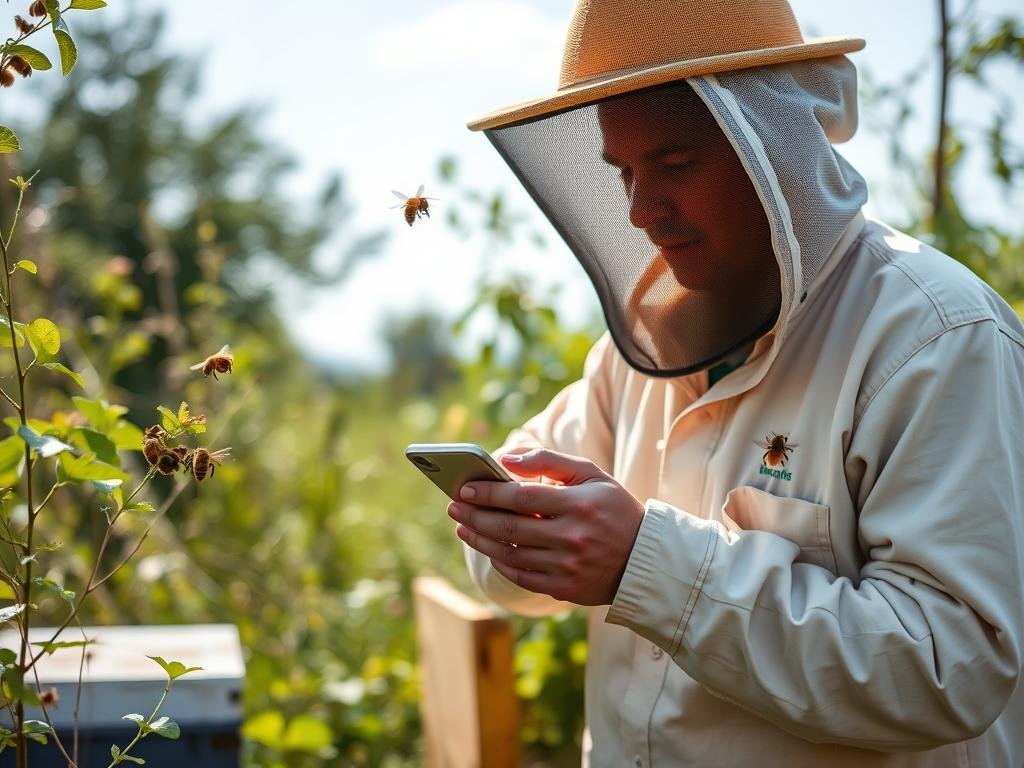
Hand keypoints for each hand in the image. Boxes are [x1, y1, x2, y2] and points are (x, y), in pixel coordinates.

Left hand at [448, 448, 645, 605]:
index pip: (522, 497)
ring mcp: (567, 567)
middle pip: (510, 527)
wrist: (643, 559)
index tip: (465, 487)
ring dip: (480, 540)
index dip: (490, 492)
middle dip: (475, 516)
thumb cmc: (612, 508)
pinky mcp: (564, 589)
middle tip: (453, 506)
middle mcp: (573, 538)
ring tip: (462, 526)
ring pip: (510, 554)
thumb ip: (549, 461)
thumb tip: (506, 459)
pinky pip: (521, 577)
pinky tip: (487, 549)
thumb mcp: (591, 475)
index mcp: (579, 505)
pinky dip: (500, 562)